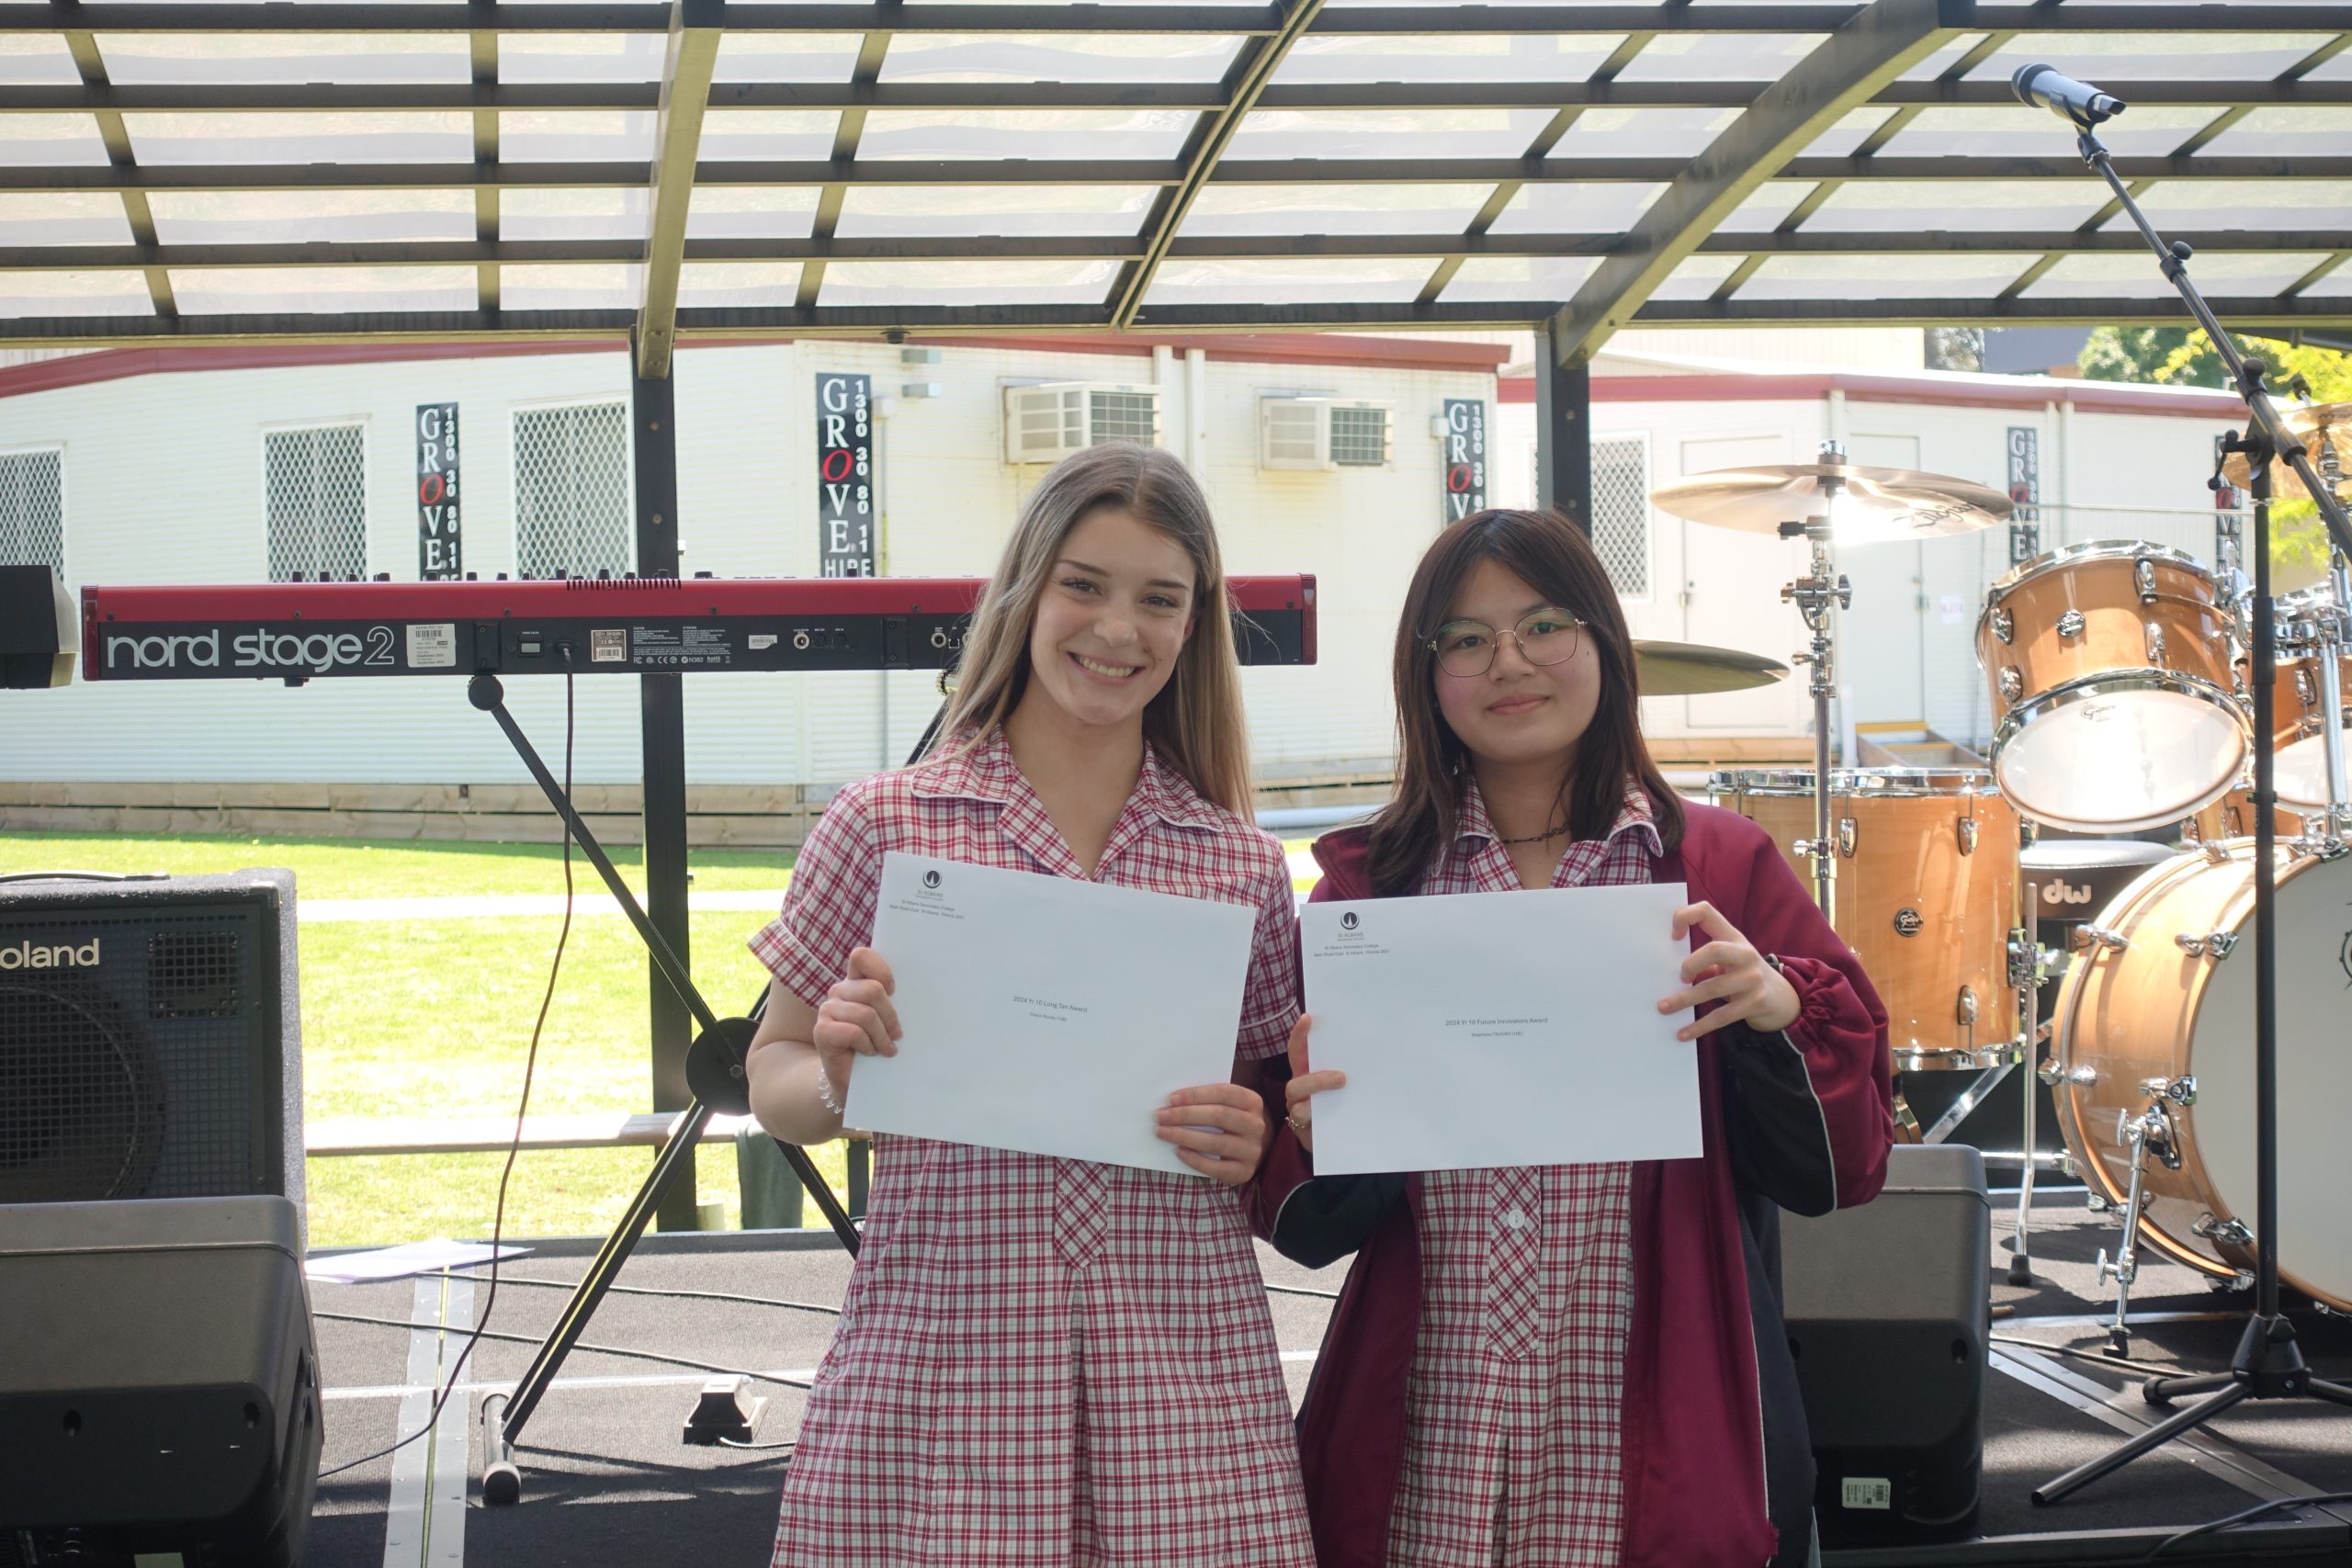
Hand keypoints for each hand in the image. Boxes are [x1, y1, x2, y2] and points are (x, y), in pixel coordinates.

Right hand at [812, 947, 898, 1079]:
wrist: (850, 1078)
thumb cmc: (874, 1044)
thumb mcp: (886, 1019)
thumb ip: (892, 1001)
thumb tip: (922, 990)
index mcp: (855, 982)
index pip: (861, 957)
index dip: (881, 971)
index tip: (894, 991)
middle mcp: (839, 991)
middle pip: (872, 990)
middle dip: (890, 1016)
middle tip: (897, 1035)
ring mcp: (827, 1010)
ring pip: (866, 1014)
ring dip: (882, 1037)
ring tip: (887, 1049)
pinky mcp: (822, 1031)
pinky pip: (853, 1032)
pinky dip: (867, 1045)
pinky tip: (869, 1052)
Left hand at [1156, 1082, 1267, 1186]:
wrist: (1256, 1148)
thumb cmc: (1231, 1121)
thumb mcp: (1228, 1105)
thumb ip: (1208, 1100)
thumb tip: (1173, 1102)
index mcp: (1252, 1101)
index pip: (1223, 1093)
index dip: (1196, 1095)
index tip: (1171, 1099)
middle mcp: (1256, 1125)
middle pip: (1218, 1116)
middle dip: (1185, 1115)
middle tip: (1160, 1116)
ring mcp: (1252, 1150)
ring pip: (1216, 1142)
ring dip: (1185, 1136)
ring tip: (1163, 1132)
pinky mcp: (1245, 1171)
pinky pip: (1217, 1167)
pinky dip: (1195, 1160)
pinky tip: (1179, 1151)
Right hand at [1280, 1014, 1346, 1154]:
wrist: (1336, 1139)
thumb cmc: (1340, 1105)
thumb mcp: (1344, 1086)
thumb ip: (1348, 1071)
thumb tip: (1373, 1050)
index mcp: (1307, 1073)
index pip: (1297, 1051)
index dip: (1299, 1035)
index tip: (1307, 1018)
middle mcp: (1299, 1089)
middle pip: (1295, 1078)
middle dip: (1316, 1079)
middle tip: (1342, 1078)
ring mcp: (1297, 1109)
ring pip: (1297, 1101)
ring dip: (1318, 1092)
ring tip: (1341, 1092)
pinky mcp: (1301, 1128)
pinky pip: (1303, 1121)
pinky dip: (1317, 1118)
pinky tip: (1338, 1116)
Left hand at [1658, 902, 1800, 1040]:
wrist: (1784, 999)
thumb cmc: (1744, 975)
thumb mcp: (1731, 959)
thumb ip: (1706, 957)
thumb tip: (1667, 969)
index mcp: (1733, 937)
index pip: (1707, 912)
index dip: (1685, 917)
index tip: (1673, 936)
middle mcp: (1745, 955)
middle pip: (1714, 950)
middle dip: (1691, 963)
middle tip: (1679, 977)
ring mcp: (1752, 979)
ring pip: (1712, 988)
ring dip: (1684, 1000)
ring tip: (1663, 1007)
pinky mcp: (1754, 1003)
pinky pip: (1721, 1017)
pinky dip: (1699, 1027)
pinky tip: (1683, 1033)